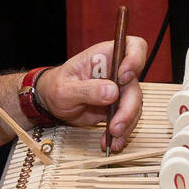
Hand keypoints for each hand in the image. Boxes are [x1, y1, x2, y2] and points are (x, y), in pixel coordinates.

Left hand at [37, 36, 147, 152]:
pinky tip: (112, 142)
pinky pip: (128, 119)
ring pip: (135, 106)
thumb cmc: (56, 86)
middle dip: (129, 108)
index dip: (135, 59)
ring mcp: (120, 90)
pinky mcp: (119, 107)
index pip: (132, 47)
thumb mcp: (65, 88)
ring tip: (113, 139)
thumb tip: (112, 91)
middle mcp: (117, 71)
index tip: (124, 77)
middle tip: (115, 126)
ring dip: (127, 124)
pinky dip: (122, 133)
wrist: (52, 102)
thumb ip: (87, 89)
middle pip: (136, 85)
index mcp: (105, 56)